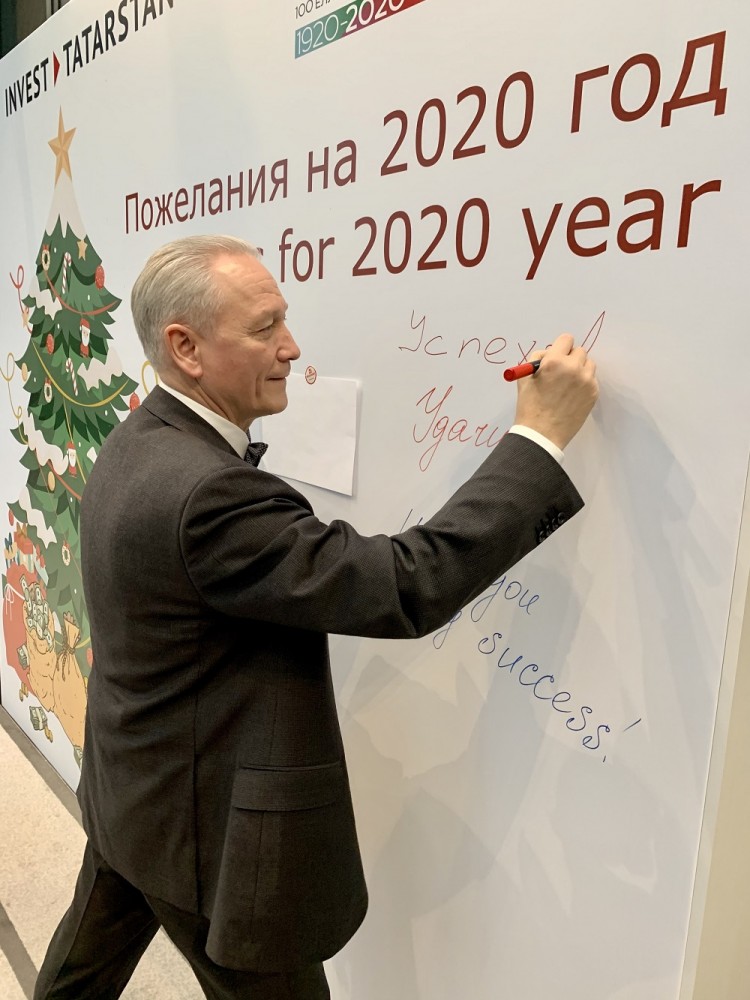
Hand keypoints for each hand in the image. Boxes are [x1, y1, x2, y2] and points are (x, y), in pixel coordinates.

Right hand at [513, 333, 598, 449]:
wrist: (542, 434)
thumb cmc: (529, 405)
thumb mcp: (525, 377)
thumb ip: (538, 359)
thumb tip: (550, 352)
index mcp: (554, 361)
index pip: (566, 339)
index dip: (560, 347)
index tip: (557, 356)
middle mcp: (573, 367)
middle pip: (579, 351)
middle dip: (570, 358)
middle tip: (561, 372)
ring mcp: (586, 381)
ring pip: (588, 364)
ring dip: (580, 369)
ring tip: (567, 385)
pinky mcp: (594, 393)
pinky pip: (591, 380)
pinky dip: (583, 384)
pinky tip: (572, 396)